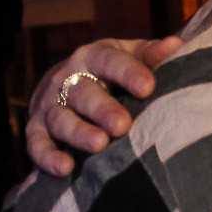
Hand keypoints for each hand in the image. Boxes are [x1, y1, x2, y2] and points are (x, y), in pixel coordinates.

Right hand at [26, 37, 179, 175]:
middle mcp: (67, 79)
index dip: (128, 73)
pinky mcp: (35, 129)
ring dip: (78, 133)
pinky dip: (48, 157)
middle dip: (102, 109)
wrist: (62, 82)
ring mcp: (49, 105)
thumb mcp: (127, 55)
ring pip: (61, 119)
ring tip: (99, 145)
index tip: (148, 87)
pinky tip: (65, 168)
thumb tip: (176, 43)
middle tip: (122, 125)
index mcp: (93, 57)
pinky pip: (37, 144)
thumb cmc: (108, 70)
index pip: (110, 61)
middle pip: (83, 93)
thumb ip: (149, 54)